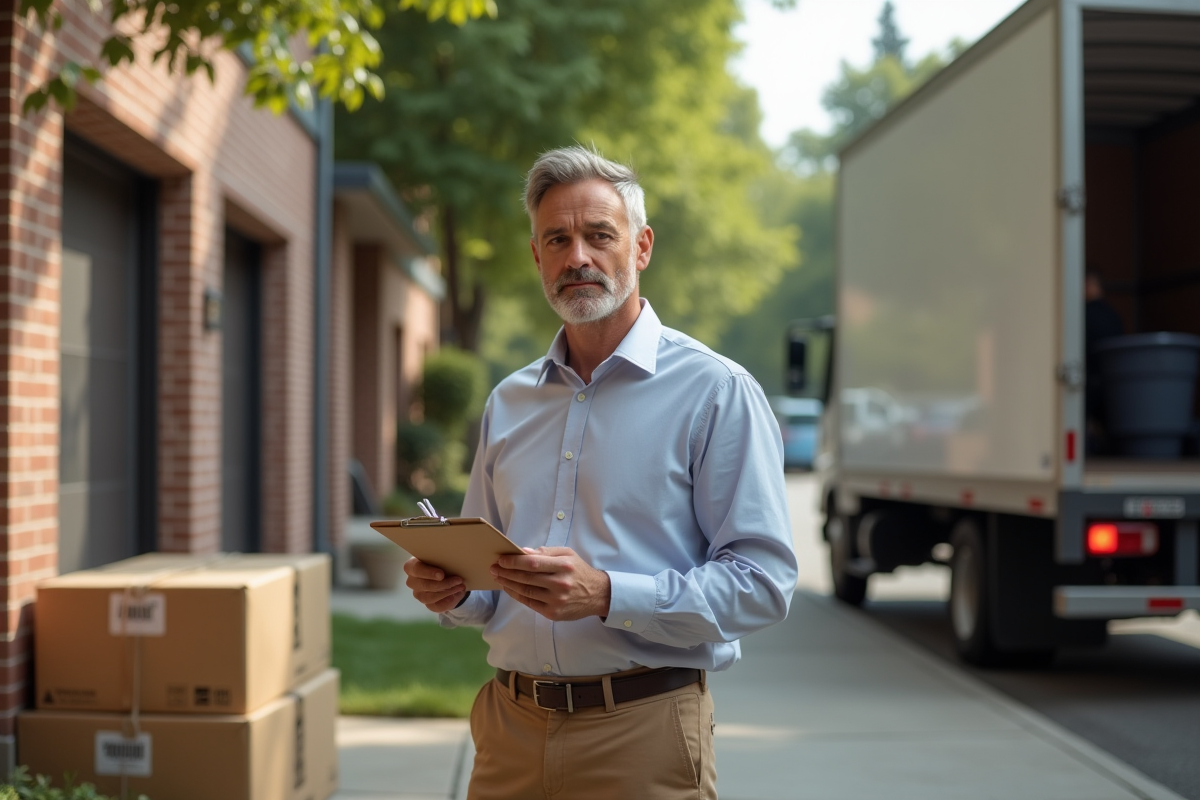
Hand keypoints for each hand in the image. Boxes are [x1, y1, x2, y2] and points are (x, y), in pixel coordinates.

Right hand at [404, 557, 467, 612]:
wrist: (451, 577)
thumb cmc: (444, 564)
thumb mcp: (444, 560)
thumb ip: (443, 560)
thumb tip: (453, 564)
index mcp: (412, 566)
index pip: (414, 569)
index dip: (428, 572)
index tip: (442, 574)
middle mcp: (412, 581)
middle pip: (423, 585)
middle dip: (442, 584)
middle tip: (458, 580)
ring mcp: (418, 594)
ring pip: (429, 597)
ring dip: (447, 591)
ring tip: (460, 586)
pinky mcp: (427, 604)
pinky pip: (436, 606)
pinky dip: (448, 600)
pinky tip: (456, 594)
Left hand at [491, 547, 610, 620]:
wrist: (597, 595)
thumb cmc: (579, 571)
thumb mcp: (568, 554)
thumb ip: (546, 552)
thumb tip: (524, 552)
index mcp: (564, 566)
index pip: (533, 563)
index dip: (514, 561)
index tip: (502, 559)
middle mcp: (560, 584)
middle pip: (526, 578)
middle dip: (507, 572)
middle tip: (494, 568)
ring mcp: (556, 600)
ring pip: (526, 591)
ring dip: (508, 584)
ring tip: (498, 577)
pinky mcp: (553, 613)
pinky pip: (530, 603)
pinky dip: (517, 595)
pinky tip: (509, 589)